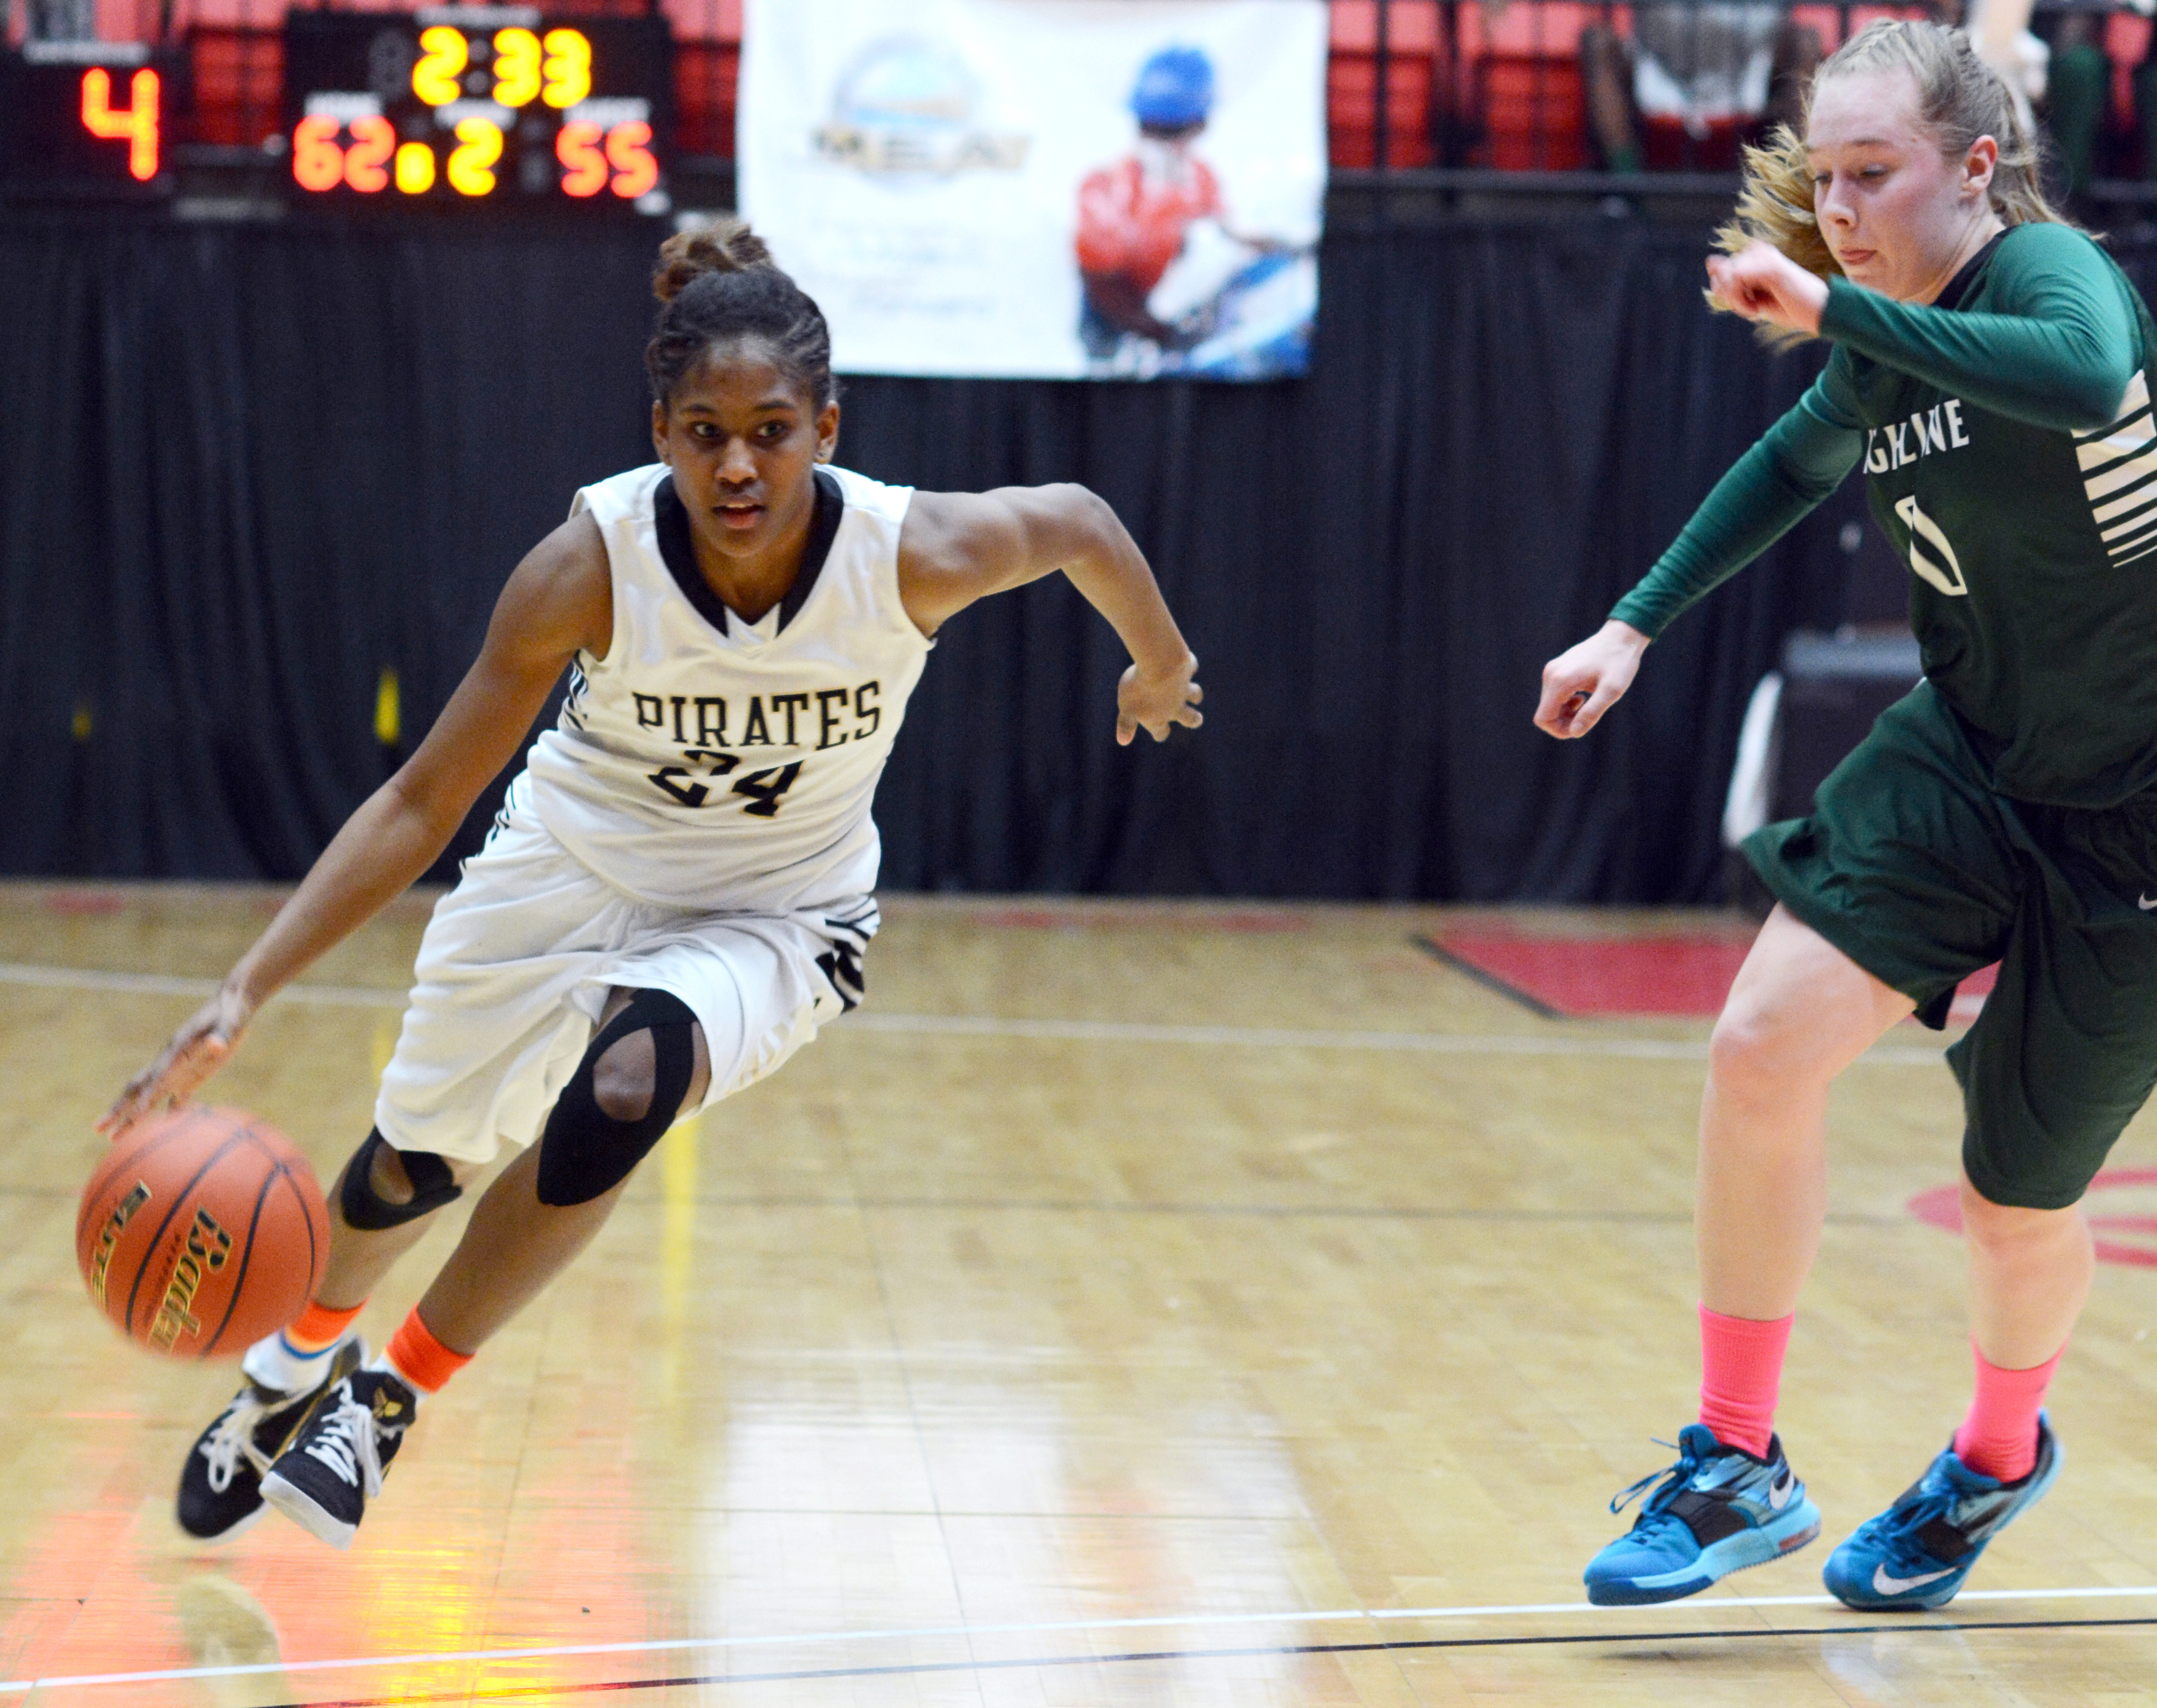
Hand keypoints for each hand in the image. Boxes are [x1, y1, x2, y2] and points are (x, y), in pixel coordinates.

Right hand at [97, 985, 253, 1138]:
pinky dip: (168, 1115)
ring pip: (150, 1097)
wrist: (232, 1005)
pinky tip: (158, 1134)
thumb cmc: (231, 1014)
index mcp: (177, 1051)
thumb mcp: (230, 1023)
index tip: (138, 1114)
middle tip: (98, 1130)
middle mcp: (170, 1062)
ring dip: (133, 1117)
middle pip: (138, 1089)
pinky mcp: (191, 1076)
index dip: (149, 1094)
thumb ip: (222, 1035)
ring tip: (114, 1139)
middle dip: (120, 1109)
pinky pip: (176, 1099)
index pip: (157, 1076)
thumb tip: (217, 1045)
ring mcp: (178, 1070)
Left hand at [1117, 652, 1203, 744]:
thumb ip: (1126, 725)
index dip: (1160, 733)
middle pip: (1190, 718)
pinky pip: (1190, 668)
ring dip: (1195, 695)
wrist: (1159, 665)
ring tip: (1195, 696)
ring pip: (1195, 694)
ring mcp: (1184, 688)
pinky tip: (1186, 663)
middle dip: (1194, 719)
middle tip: (1197, 719)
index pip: (1161, 732)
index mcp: (1158, 718)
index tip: (1160, 734)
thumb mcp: (1127, 709)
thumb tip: (1123, 741)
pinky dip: (1190, 667)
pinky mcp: (1186, 669)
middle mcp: (1175, 706)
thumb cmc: (1140, 689)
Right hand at [1535, 621, 1648, 738]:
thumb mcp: (1612, 690)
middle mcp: (1550, 675)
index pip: (1543, 718)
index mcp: (1560, 681)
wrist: (1621, 636)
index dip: (1559, 730)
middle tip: (1589, 716)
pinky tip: (1583, 696)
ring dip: (1566, 713)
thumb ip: (1592, 712)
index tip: (1580, 728)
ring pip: (1549, 704)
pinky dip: (1566, 702)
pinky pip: (1553, 694)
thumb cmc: (1619, 662)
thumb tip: (1574, 733)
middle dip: (1564, 722)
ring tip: (1588, 705)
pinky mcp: (1557, 668)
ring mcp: (1552, 670)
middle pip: (1545, 713)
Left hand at [1705, 241, 1828, 336]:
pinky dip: (1741, 302)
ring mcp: (1765, 256)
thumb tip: (1710, 260)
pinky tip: (1757, 310)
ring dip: (1736, 301)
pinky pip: (1735, 281)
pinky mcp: (1769, 266)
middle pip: (1721, 275)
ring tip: (1756, 309)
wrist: (1820, 311)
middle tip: (1751, 309)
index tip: (1746, 305)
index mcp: (1757, 256)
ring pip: (1727, 277)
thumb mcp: (1750, 297)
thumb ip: (1729, 281)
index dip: (1726, 293)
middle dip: (1731, 298)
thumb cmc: (1789, 307)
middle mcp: (1760, 251)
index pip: (1721, 270)